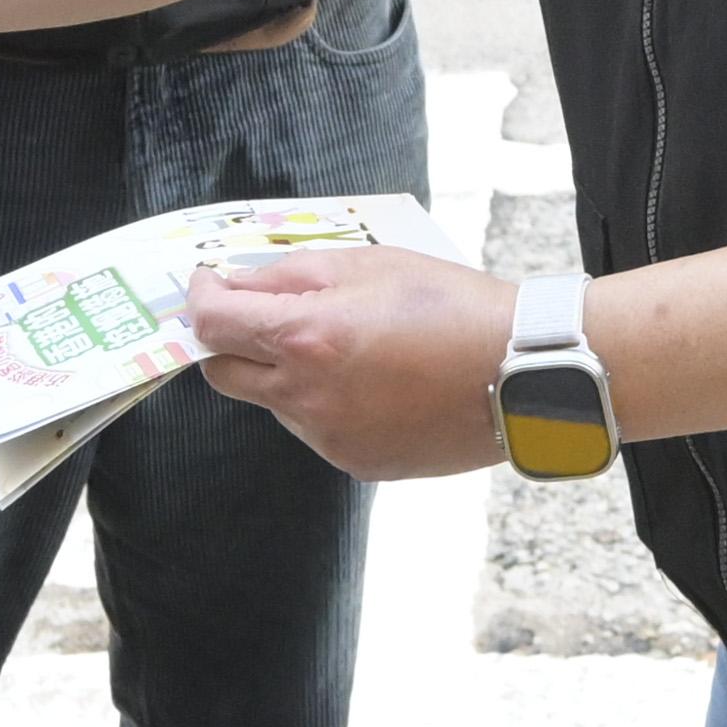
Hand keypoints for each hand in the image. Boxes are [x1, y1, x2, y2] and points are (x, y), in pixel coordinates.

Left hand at [188, 251, 514, 479]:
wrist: (523, 372)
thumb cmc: (454, 307)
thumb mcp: (370, 264)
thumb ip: (292, 274)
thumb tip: (239, 284)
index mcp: (306, 338)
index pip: (214, 325)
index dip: (203, 299)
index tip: (210, 285)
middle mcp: (307, 397)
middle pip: (225, 374)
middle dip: (233, 341)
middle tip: (265, 315)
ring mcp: (329, 438)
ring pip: (275, 403)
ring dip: (290, 373)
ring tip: (354, 348)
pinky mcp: (355, 462)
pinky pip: (317, 429)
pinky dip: (328, 403)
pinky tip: (378, 382)